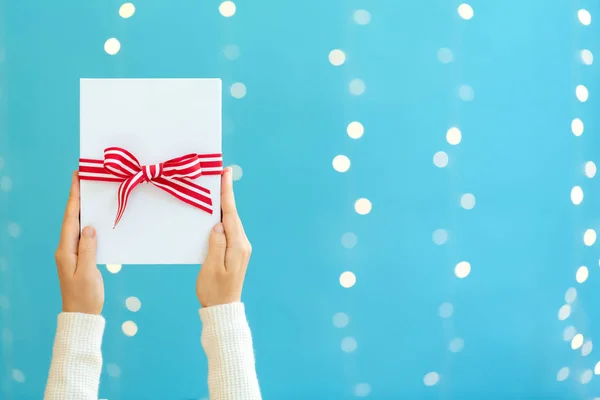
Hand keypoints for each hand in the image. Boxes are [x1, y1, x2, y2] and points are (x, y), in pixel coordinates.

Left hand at [54, 172, 103, 314]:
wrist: (82, 315)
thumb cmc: (85, 296)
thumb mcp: (88, 273)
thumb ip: (88, 249)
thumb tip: (89, 227)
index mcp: (66, 250)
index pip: (70, 218)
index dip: (73, 197)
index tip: (76, 178)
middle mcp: (66, 248)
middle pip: (71, 217)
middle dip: (76, 197)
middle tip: (83, 178)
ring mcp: (72, 253)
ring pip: (77, 224)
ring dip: (82, 208)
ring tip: (90, 192)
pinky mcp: (80, 257)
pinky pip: (83, 234)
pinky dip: (88, 221)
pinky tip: (96, 217)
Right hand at [196, 167, 251, 307]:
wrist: (222, 308)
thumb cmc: (214, 290)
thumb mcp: (211, 267)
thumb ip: (215, 244)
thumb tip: (217, 225)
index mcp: (237, 245)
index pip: (231, 214)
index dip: (227, 193)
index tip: (226, 174)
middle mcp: (242, 244)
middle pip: (232, 214)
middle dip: (226, 194)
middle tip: (221, 174)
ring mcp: (240, 248)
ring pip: (231, 221)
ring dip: (224, 205)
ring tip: (216, 188)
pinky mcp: (236, 252)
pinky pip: (229, 229)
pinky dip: (223, 218)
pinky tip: (215, 214)